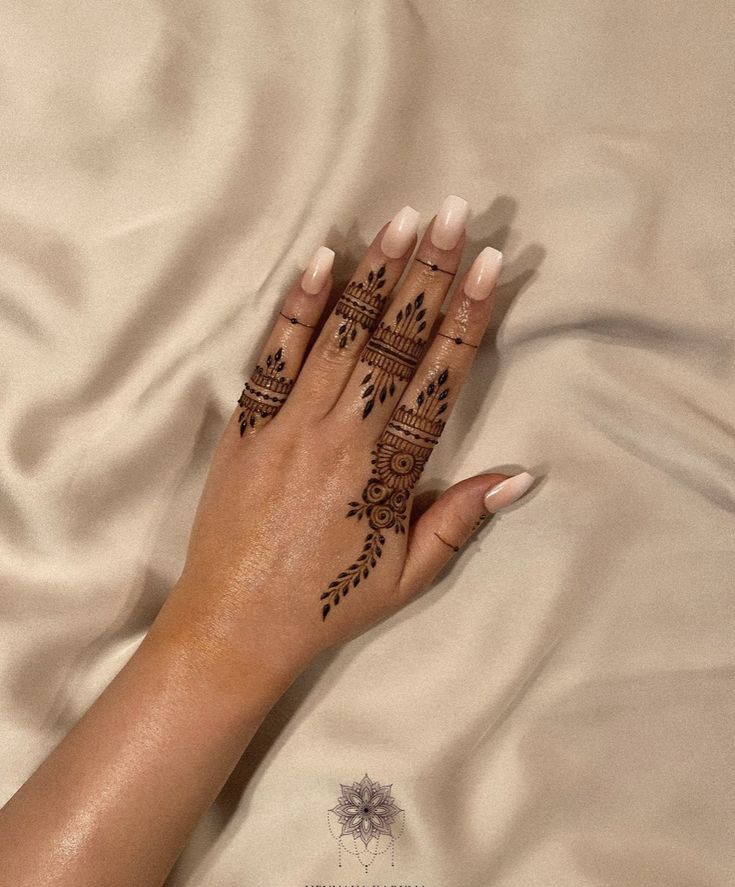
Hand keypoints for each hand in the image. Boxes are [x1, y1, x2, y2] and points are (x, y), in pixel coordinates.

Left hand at [159, 196, 534, 686]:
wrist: (235, 624)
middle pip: (395, 342)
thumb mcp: (409, 575)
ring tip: (403, 219)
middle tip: (457, 213)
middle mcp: (342, 438)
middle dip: (429, 272)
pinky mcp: (246, 427)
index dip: (467, 319)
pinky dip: (298, 308)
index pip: (439, 380)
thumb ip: (461, 519)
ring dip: (374, 274)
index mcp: (389, 475)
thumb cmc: (328, 603)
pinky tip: (321, 261)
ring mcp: (289, 427)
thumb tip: (521, 475)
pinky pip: (274, 357)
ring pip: (341, 337)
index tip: (491, 267)